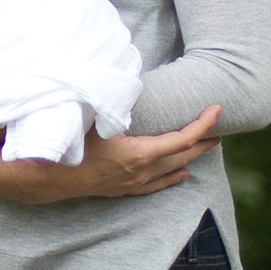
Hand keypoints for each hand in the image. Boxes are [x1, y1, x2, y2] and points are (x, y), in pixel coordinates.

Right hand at [0, 106, 221, 204]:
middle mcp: (142, 171)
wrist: (49, 178)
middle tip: (221, 126)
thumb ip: (115, 100)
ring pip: (172, 170)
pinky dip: (172, 177)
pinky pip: (156, 185)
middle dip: (204, 140)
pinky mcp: (123, 189)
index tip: (217, 109)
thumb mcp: (95, 117)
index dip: (203, 124)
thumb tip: (131, 80)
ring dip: (192, 156)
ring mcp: (133, 183)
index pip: (183, 139)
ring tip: (208, 145)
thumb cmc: (72, 144)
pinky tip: (182, 175)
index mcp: (140, 153)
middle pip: (184, 155)